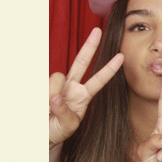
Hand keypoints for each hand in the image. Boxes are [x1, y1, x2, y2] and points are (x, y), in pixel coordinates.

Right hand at [49, 28, 124, 145]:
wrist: (39, 132)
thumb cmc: (57, 130)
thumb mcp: (67, 126)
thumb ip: (64, 112)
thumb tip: (56, 97)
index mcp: (82, 96)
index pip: (98, 80)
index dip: (109, 69)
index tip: (121, 57)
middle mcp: (71, 86)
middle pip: (81, 62)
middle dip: (89, 46)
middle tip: (98, 30)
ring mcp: (56, 84)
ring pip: (57, 77)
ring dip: (51, 93)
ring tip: (47, 109)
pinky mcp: (43, 84)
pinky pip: (44, 86)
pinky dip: (43, 96)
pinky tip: (42, 105)